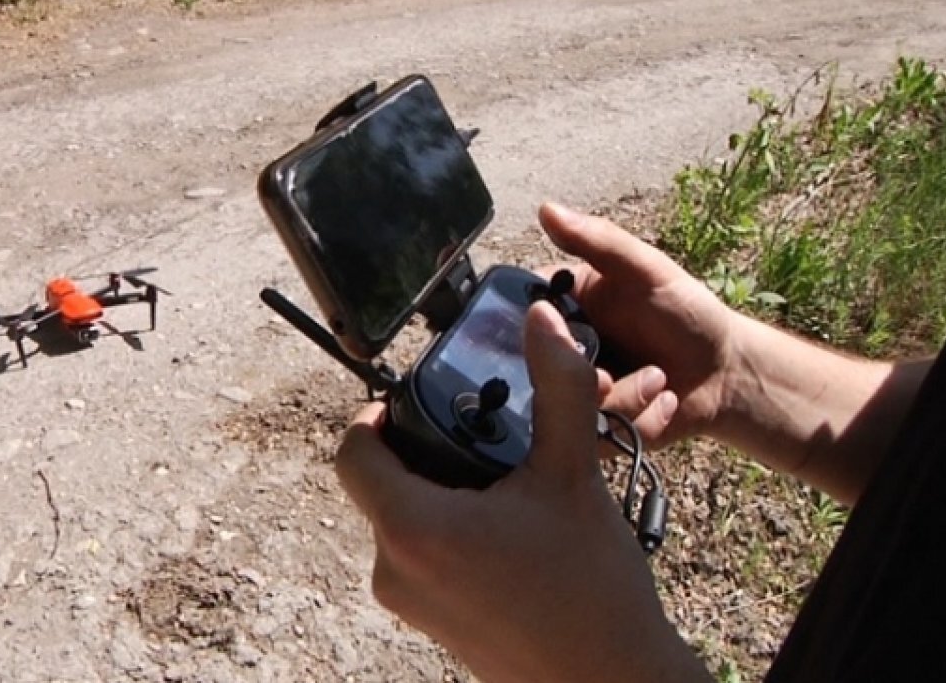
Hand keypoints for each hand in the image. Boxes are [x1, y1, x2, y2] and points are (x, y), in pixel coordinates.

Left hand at [335, 302, 705, 682]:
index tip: (423, 399)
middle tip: (484, 434)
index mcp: (411, 528)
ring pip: (407, 518)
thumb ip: (556, 386)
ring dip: (447, 491)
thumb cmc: (591, 590)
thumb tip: (544, 321)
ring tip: (511, 485)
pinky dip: (456, 530)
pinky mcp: (432, 625)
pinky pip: (425, 556)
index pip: (353, 450)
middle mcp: (394, 570)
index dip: (377, 414)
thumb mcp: (573, 473)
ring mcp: (411, 605)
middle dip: (427, 450)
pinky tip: (515, 531)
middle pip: (383, 482)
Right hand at [539, 202, 734, 447]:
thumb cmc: (688, 313)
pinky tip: (662, 404)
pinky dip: (635, 420)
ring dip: (621, 396)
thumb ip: (598, 241)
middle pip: (535, 367)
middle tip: (615, 369)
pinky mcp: (594, 432)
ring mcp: (574, 396)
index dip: (534, 325)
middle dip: (582, 372)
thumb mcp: (647, 271)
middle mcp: (561, 352)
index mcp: (565, 307)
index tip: (563, 334)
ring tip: (657, 381)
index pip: (522, 312)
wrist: (725, 374)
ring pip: (565, 408)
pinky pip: (593, 437)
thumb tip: (546, 209)